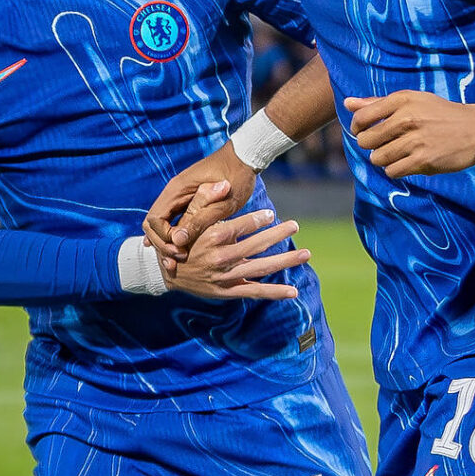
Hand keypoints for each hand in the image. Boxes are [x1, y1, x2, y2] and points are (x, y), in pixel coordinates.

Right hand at [143, 142, 255, 257]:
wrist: (246, 157)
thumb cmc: (238, 178)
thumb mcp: (223, 203)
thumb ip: (200, 219)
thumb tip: (178, 240)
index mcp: (177, 190)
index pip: (154, 220)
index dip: (164, 239)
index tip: (181, 250)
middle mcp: (173, 191)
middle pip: (152, 223)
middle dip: (161, 243)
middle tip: (176, 260)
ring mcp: (178, 195)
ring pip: (159, 222)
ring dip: (166, 241)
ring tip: (175, 260)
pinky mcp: (186, 199)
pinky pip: (170, 219)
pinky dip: (171, 234)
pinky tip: (177, 249)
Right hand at [167, 207, 309, 300]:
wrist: (168, 274)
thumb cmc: (182, 240)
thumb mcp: (188, 218)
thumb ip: (204, 199)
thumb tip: (221, 182)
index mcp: (210, 238)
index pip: (239, 227)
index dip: (257, 220)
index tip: (271, 214)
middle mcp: (220, 258)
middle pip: (255, 246)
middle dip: (277, 235)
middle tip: (295, 225)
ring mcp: (226, 277)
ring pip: (260, 268)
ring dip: (285, 261)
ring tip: (306, 254)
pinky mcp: (229, 291)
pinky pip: (254, 292)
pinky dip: (274, 292)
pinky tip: (293, 292)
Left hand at [345, 90, 474, 177]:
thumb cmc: (440, 114)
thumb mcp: (413, 101)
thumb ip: (378, 103)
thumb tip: (347, 103)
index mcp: (402, 99)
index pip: (362, 117)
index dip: (357, 128)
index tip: (364, 132)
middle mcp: (407, 118)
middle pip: (366, 141)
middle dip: (371, 146)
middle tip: (384, 145)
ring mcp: (416, 140)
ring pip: (378, 158)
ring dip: (384, 160)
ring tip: (398, 154)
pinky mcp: (424, 160)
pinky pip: (393, 171)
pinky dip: (396, 170)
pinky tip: (407, 162)